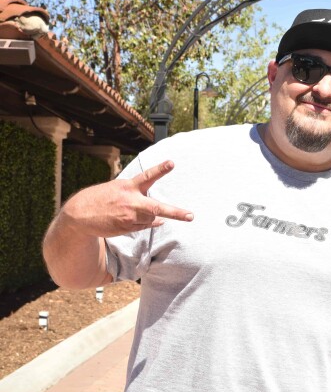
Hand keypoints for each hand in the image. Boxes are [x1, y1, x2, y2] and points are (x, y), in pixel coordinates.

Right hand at [61, 160, 193, 237]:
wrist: (79, 215)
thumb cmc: (102, 198)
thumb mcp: (118, 189)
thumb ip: (139, 195)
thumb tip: (159, 215)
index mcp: (128, 187)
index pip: (147, 176)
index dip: (160, 169)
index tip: (172, 163)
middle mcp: (130, 202)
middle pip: (157, 208)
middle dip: (176, 212)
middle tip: (191, 216)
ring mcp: (129, 217)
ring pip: (151, 219)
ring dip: (151, 216)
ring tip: (133, 211)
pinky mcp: (126, 228)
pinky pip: (144, 227)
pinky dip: (146, 223)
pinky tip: (136, 220)